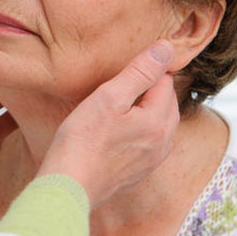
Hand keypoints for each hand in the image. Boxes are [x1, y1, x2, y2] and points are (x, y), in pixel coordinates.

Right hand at [37, 41, 178, 206]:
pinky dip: (142, 129)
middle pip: (167, 104)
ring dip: (149, 109)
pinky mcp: (138, 173)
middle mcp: (162, 144)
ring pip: (161, 124)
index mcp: (158, 122)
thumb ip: (139, 72)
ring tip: (124, 100)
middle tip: (126, 79)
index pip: (165, 83)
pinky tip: (121, 128)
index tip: (128, 65)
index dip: (148, 69)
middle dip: (153, 88)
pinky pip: (151, 142)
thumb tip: (166, 48)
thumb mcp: (109, 97)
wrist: (68, 186)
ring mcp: (151, 161)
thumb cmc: (82, 141)